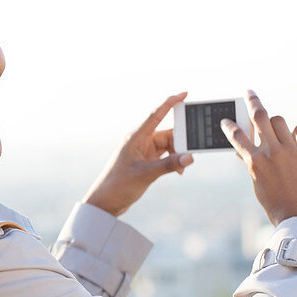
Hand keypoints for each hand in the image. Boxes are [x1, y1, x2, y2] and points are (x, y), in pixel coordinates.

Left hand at [82, 93, 194, 216]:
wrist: (105, 202)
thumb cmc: (118, 185)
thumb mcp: (146, 175)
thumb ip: (168, 165)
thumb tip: (190, 157)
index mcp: (136, 137)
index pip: (156, 114)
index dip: (170, 102)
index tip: (185, 93)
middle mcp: (140, 141)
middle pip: (168, 133)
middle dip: (181, 142)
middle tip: (192, 152)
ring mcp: (143, 151)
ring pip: (168, 145)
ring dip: (178, 154)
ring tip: (182, 169)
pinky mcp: (146, 161)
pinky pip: (165, 155)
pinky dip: (173, 161)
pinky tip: (178, 172)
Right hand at [222, 90, 296, 224]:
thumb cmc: (277, 205)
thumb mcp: (258, 184)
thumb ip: (252, 164)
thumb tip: (244, 150)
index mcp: (254, 162)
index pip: (237, 136)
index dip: (229, 126)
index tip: (226, 120)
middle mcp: (271, 152)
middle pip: (260, 116)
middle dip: (252, 101)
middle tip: (249, 92)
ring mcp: (291, 150)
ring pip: (280, 120)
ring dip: (275, 123)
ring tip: (276, 130)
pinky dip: (296, 132)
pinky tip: (295, 139)